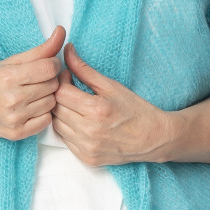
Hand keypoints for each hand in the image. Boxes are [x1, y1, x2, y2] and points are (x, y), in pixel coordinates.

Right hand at [0, 27, 64, 140]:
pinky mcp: (17, 133)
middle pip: (53, 85)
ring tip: (31, 94)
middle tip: (34, 80)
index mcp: (8, 77)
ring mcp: (14, 118)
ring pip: (52, 103)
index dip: (51, 64)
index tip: (43, 65)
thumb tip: (61, 32)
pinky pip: (46, 120)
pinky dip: (42, 113)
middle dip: (48, 80)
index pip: (50, 68)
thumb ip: (40, 49)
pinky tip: (29, 108)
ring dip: (46, 97)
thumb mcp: (10, 61)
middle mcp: (11, 99)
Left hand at [52, 42, 179, 165]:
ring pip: (56, 126)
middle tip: (69, 88)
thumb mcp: (111, 86)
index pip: (61, 93)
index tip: (68, 76)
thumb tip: (67, 51)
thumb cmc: (135, 110)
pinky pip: (65, 140)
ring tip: (73, 105)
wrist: (153, 138)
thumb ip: (85, 69)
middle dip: (59, 95)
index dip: (61, 81)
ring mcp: (87, 147)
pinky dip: (67, 129)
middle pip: (56, 109)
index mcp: (96, 110)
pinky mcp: (87, 158)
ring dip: (60, 113)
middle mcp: (89, 131)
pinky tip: (79, 121)